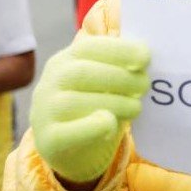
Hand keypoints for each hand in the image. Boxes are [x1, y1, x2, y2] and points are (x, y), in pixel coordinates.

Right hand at [30, 36, 149, 182]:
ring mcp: (45, 111)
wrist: (71, 147)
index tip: (145, 58)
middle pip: (83, 73)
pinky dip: (91, 127)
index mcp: (65, 60)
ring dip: (115, 103)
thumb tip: (135, 44)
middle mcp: (50, 82)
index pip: (88, 47)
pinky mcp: (48, 140)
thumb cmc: (94, 103)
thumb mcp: (101, 77)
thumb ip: (114, 58)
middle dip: (121, 77)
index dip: (119, 50)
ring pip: (75, 102)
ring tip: (136, 107)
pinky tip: (110, 123)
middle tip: (145, 85)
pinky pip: (66, 133)